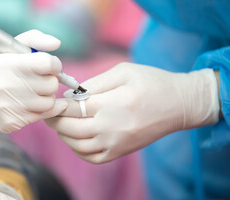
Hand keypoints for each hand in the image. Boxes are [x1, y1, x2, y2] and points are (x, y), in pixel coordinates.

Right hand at [0, 30, 67, 158]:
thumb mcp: (2, 50)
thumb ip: (32, 40)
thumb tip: (57, 43)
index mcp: (6, 63)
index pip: (47, 63)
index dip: (53, 64)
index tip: (48, 66)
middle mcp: (7, 85)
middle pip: (51, 84)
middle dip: (49, 80)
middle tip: (37, 80)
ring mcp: (9, 106)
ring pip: (49, 101)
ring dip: (45, 96)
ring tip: (31, 92)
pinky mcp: (12, 122)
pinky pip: (42, 116)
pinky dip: (40, 109)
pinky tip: (30, 104)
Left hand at [46, 62, 218, 162]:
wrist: (179, 104)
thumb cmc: (151, 82)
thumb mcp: (123, 71)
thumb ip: (95, 83)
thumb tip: (71, 94)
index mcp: (112, 104)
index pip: (73, 108)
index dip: (57, 105)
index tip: (52, 101)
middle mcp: (112, 127)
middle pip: (71, 128)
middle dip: (55, 120)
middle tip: (50, 112)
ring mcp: (116, 143)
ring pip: (78, 146)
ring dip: (64, 135)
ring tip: (61, 124)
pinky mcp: (121, 151)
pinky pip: (92, 158)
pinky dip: (78, 150)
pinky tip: (76, 139)